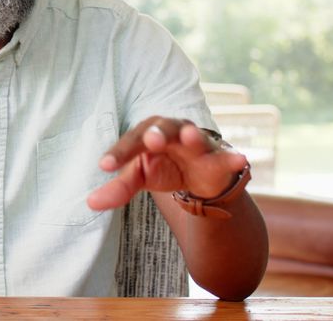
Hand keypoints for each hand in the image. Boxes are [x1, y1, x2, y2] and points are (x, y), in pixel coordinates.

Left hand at [86, 116, 247, 210]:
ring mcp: (198, 144)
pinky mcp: (219, 158)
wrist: (200, 176)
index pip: (131, 142)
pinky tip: (241, 159)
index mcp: (149, 134)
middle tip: (151, 140)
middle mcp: (173, 132)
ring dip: (193, 136)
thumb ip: (118, 188)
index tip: (105, 166)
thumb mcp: (140, 178)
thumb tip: (91, 203)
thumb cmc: (164, 167)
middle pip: (164, 129)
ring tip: (190, 136)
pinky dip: (233, 157)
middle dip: (158, 133)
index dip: (119, 153)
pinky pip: (227, 157)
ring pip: (196, 137)